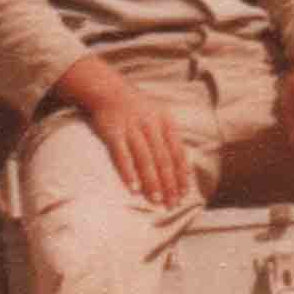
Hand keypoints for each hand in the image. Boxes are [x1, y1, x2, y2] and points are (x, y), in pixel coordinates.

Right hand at [79, 72, 191, 206]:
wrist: (109, 90)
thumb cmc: (138, 109)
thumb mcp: (160, 117)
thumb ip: (170, 139)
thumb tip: (184, 169)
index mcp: (165, 122)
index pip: (178, 152)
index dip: (182, 174)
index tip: (184, 193)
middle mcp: (150, 125)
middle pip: (163, 159)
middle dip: (169, 183)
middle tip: (172, 203)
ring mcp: (131, 129)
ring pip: (145, 159)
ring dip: (152, 181)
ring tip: (156, 199)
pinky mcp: (112, 133)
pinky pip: (121, 156)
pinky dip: (128, 172)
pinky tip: (133, 188)